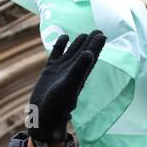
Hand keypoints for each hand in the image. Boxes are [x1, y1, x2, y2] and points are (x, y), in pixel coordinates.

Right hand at [27, 30, 105, 146]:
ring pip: (71, 53)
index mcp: (80, 75)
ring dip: (78, 44)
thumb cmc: (58, 105)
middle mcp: (72, 72)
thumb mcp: (69, 86)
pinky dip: (60, 45)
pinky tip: (64, 37)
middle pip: (84, 53)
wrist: (43, 115)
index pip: (91, 57)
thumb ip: (79, 70)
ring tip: (84, 34)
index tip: (103, 34)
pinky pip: (56, 54)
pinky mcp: (49, 71)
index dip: (97, 46)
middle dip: (91, 43)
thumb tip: (90, 53)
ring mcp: (60, 71)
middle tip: (98, 31)